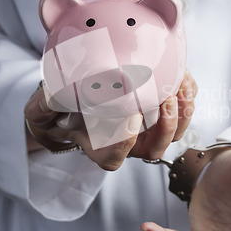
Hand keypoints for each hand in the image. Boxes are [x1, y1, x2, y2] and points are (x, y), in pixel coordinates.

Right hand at [24, 70, 197, 170]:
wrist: (78, 93)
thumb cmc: (63, 105)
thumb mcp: (45, 106)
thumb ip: (44, 106)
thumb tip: (49, 99)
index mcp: (99, 148)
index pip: (114, 157)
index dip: (125, 141)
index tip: (129, 115)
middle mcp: (127, 143)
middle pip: (154, 148)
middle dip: (165, 126)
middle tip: (164, 97)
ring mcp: (146, 129)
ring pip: (174, 132)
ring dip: (181, 110)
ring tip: (178, 83)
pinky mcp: (160, 111)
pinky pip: (181, 110)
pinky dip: (187, 93)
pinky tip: (181, 74)